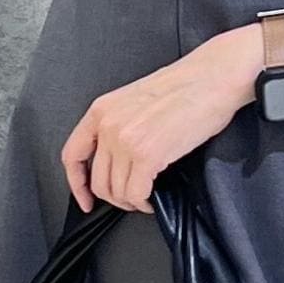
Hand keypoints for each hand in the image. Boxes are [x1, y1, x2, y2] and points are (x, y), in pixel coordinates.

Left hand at [62, 27, 261, 213]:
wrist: (210, 79)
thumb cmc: (183, 88)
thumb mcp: (134, 102)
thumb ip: (118, 127)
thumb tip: (115, 161)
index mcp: (102, 109)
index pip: (73, 155)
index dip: (77, 185)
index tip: (86, 199)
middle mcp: (109, 124)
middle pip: (98, 181)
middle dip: (115, 198)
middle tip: (131, 199)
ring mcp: (126, 140)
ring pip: (117, 192)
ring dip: (132, 201)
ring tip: (146, 196)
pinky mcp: (146, 155)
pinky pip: (136, 194)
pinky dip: (144, 203)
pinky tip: (153, 199)